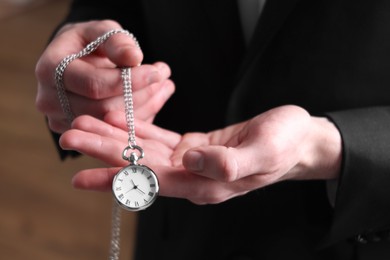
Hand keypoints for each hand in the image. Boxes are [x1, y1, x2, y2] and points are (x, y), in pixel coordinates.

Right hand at [35, 20, 173, 132]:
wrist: (74, 59)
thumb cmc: (88, 42)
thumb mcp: (100, 31)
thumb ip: (116, 41)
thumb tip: (134, 57)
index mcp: (50, 70)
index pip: (95, 85)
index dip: (130, 81)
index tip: (157, 72)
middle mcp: (50, 100)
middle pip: (105, 109)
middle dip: (142, 95)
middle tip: (165, 78)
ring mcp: (63, 120)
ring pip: (112, 124)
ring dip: (146, 106)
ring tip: (165, 86)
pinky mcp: (78, 133)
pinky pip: (114, 131)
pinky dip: (139, 116)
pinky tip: (155, 99)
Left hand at [60, 106, 341, 203]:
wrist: (298, 140)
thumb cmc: (286, 145)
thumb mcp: (265, 152)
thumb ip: (229, 162)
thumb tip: (192, 162)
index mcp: (207, 184)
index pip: (152, 181)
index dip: (116, 175)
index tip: (81, 169)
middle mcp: (193, 177)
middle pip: (139, 165)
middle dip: (104, 152)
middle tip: (70, 137)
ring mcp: (192, 162)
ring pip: (144, 150)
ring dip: (114, 139)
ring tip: (84, 127)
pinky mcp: (194, 146)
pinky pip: (160, 138)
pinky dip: (138, 128)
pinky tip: (118, 118)